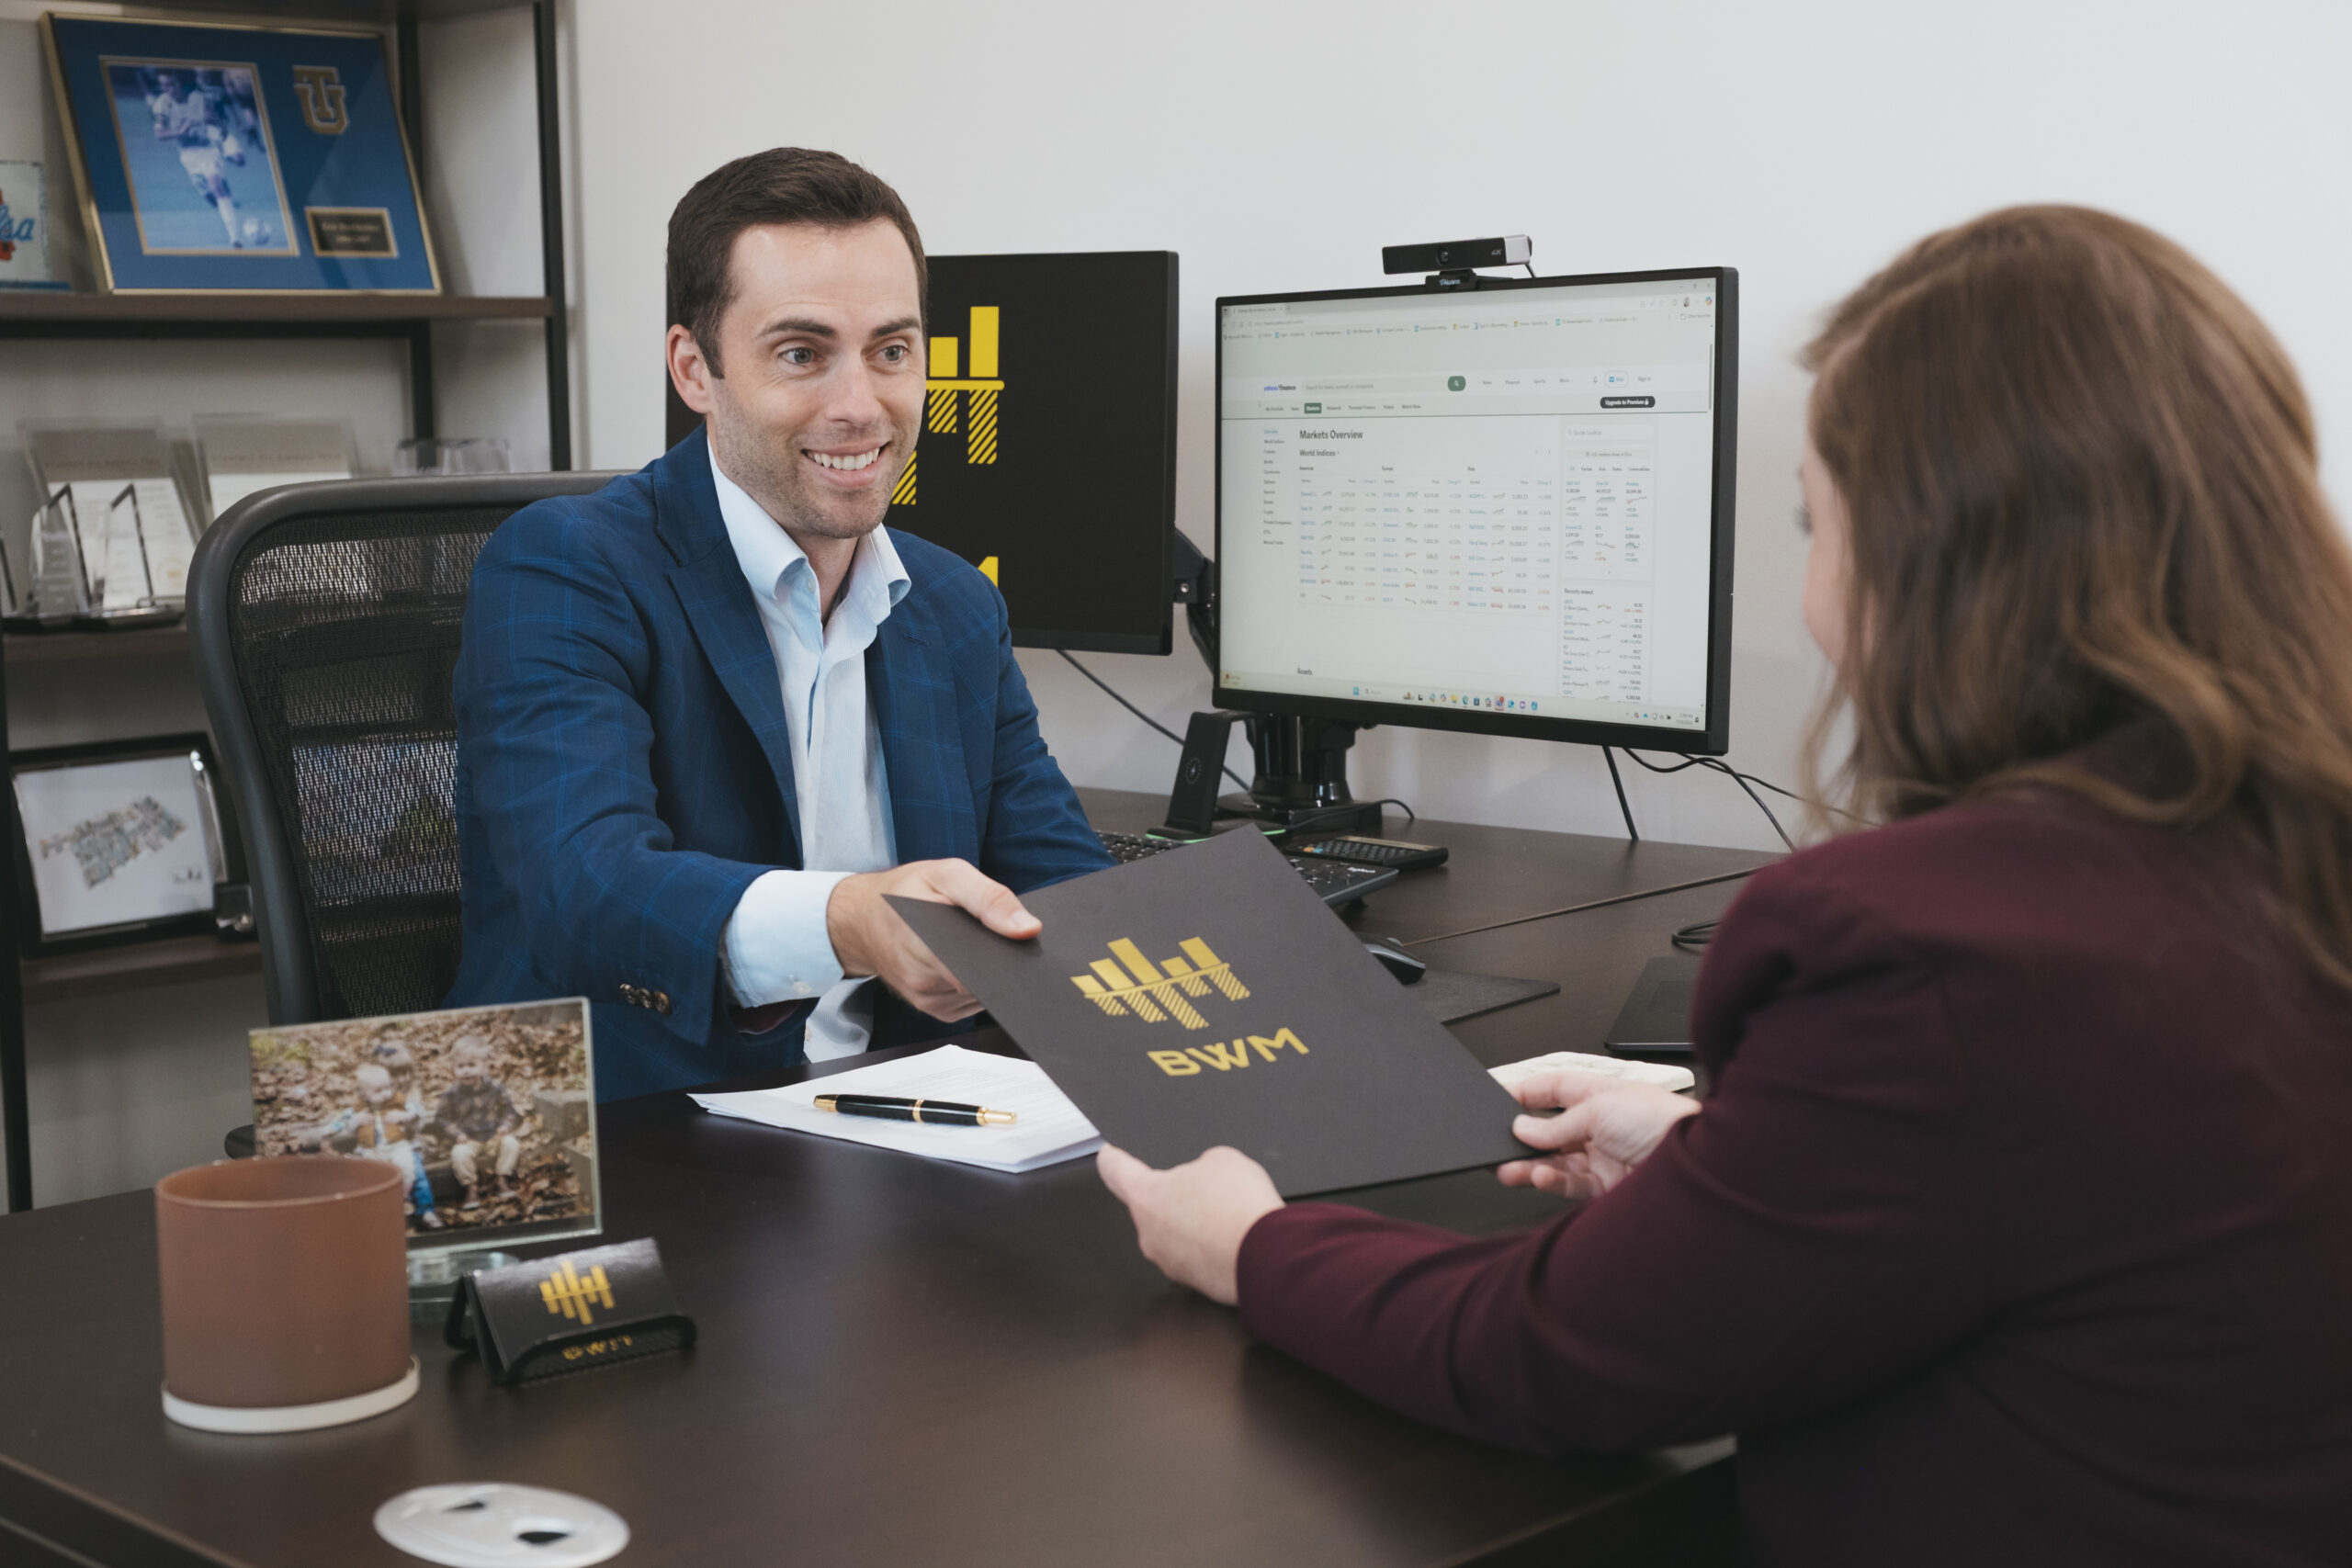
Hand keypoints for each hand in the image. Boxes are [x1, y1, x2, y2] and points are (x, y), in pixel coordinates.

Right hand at [826, 859, 1039, 1019]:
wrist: (860, 919)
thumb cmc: (902, 892)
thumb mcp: (946, 875)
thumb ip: (989, 898)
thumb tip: (1028, 929)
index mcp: (925, 945)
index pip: (984, 971)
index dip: (1011, 960)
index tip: (1026, 946)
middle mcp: (925, 983)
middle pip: (989, 983)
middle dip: (1004, 961)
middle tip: (1005, 934)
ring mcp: (929, 1001)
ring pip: (984, 994)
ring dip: (992, 971)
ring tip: (980, 941)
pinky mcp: (936, 1010)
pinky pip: (973, 1001)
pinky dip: (981, 981)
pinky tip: (972, 958)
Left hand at [1097, 1144, 1283, 1305]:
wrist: (1266, 1258)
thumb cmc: (1239, 1210)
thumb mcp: (1223, 1159)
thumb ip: (1201, 1164)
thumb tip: (1204, 1179)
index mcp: (1146, 1196)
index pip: (1115, 1170)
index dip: (1112, 1158)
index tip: (1108, 1155)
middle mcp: (1149, 1233)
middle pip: (1152, 1204)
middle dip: (1174, 1194)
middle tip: (1206, 1185)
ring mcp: (1168, 1261)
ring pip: (1174, 1231)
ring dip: (1194, 1221)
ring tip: (1227, 1213)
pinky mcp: (1190, 1280)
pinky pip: (1194, 1253)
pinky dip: (1208, 1243)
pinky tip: (1233, 1235)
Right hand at [1496, 1071, 1698, 1200]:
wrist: (1699, 1165)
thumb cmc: (1664, 1122)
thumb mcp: (1599, 1109)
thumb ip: (1557, 1123)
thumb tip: (1523, 1127)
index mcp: (1600, 1094)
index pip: (1554, 1089)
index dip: (1526, 1092)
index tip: (1497, 1098)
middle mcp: (1602, 1124)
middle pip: (1551, 1129)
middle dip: (1522, 1137)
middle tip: (1495, 1143)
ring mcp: (1604, 1156)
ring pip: (1555, 1160)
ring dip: (1529, 1164)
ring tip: (1507, 1168)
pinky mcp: (1607, 1187)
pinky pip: (1569, 1184)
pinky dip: (1550, 1181)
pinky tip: (1538, 1176)